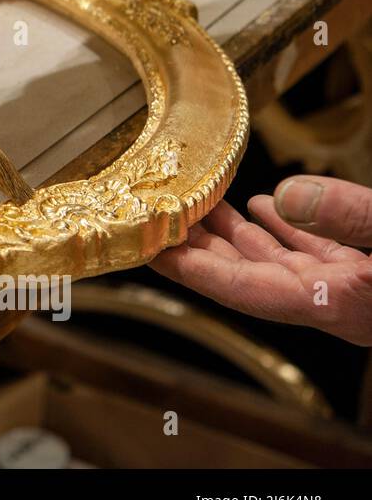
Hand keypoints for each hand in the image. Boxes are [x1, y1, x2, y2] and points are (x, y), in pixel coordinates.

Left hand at [150, 176, 371, 345]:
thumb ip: (352, 217)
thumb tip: (285, 196)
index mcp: (336, 304)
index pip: (240, 288)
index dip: (190, 269)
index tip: (149, 249)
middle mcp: (335, 303)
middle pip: (247, 274)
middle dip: (202, 246)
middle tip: (164, 214)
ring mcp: (350, 288)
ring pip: (277, 261)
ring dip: (237, 233)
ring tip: (202, 202)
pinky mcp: (367, 274)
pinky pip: (313, 252)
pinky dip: (284, 228)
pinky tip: (262, 203)